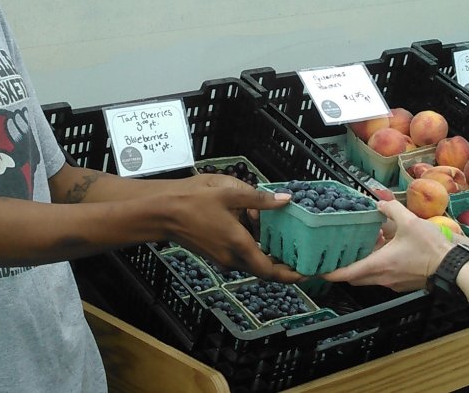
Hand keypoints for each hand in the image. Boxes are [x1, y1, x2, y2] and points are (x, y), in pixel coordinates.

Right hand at [166, 176, 303, 282]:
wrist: (161, 212)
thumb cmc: (192, 200)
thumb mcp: (229, 193)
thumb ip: (259, 199)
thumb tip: (285, 200)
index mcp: (238, 244)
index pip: (270, 271)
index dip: (291, 275)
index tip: (307, 274)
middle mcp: (231, 257)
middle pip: (264, 270)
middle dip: (284, 267)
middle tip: (302, 259)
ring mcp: (222, 258)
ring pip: (252, 264)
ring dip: (268, 257)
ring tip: (285, 242)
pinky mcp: (216, 254)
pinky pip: (241, 257)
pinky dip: (254, 250)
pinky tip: (259, 232)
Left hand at [321, 200, 453, 291]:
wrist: (453, 267)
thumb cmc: (430, 248)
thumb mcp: (410, 222)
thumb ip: (392, 209)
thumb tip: (380, 202)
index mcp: (379, 264)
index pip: (347, 273)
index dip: (330, 272)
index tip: (318, 270)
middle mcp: (382, 278)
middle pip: (355, 277)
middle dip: (345, 267)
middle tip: (339, 253)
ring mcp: (392, 283)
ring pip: (370, 277)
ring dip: (364, 263)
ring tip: (367, 244)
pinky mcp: (402, 283)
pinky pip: (383, 276)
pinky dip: (378, 265)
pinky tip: (386, 249)